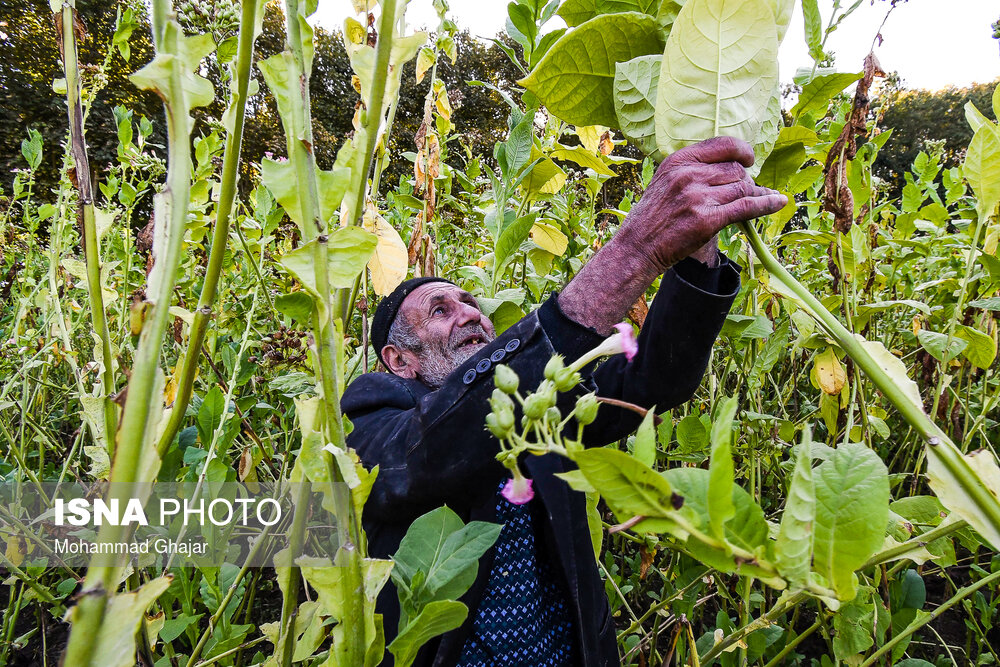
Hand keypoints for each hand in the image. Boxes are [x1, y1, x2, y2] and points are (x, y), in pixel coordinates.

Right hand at [618, 136, 786, 273]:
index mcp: (679, 161)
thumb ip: (693, 169)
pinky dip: (767, 204)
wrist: (638, 246)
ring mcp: (698, 198)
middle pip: (736, 169)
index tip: (749, 159)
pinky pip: (747, 207)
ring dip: (755, 193)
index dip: (742, 150)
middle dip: (745, 180)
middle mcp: (689, 175)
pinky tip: (778, 202)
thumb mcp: (666, 180)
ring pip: (743, 187)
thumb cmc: (653, 216)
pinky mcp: (708, 220)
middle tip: (743, 191)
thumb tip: (731, 166)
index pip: (723, 145)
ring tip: (758, 198)